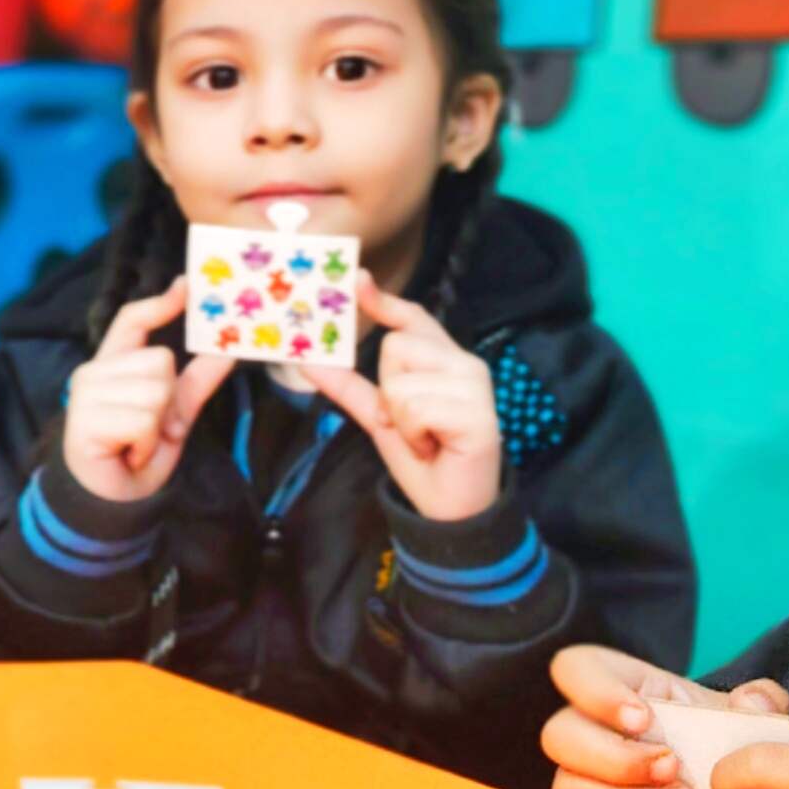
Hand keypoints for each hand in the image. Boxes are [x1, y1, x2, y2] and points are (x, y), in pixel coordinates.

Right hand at [63, 277, 236, 503]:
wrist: (113, 499)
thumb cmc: (139, 450)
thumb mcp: (176, 412)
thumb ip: (197, 380)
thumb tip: (227, 349)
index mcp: (113, 364)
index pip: (132, 321)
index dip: (160, 304)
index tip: (188, 288)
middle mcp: (93, 372)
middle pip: (160, 362)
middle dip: (168, 402)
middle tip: (151, 429)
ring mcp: (86, 395)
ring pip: (155, 391)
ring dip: (158, 428)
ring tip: (139, 442)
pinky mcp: (86, 419)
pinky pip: (144, 420)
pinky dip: (147, 444)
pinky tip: (129, 453)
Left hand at [300, 273, 503, 522]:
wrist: (451, 507)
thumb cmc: (421, 457)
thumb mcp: (377, 415)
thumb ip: (348, 385)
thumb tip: (310, 359)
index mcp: (442, 359)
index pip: (413, 319)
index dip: (384, 301)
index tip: (357, 280)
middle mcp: (464, 363)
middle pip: (394, 347)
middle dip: (388, 391)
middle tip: (411, 424)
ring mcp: (475, 384)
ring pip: (400, 380)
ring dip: (400, 419)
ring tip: (424, 437)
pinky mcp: (478, 411)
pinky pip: (414, 406)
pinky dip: (413, 433)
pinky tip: (435, 446)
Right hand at [543, 644, 788, 788]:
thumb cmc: (718, 744)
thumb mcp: (741, 718)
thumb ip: (757, 704)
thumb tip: (756, 702)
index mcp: (619, 688)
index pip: (574, 668)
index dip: (595, 691)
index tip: (643, 718)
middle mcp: (587, 731)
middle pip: (558, 735)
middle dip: (617, 759)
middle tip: (672, 770)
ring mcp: (581, 781)